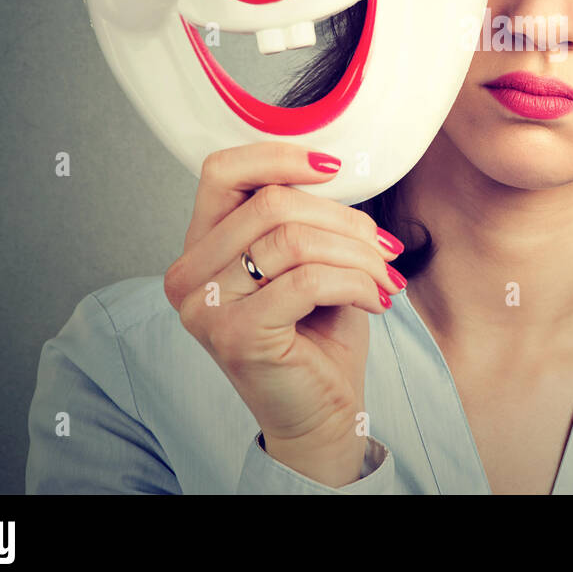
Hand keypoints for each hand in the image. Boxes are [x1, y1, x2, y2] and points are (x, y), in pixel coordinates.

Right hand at [163, 141, 405, 486]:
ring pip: (295, 240)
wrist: (319, 415)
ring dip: (357, 254)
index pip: (222, 171)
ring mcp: (206, 307)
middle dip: (344, 219)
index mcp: (200, 247)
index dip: (280, 156)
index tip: (334, 166)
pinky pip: (307, 281)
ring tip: (384, 277)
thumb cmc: (316, 335)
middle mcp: (188, 275)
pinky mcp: (236, 335)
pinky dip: (355, 283)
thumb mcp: (305, 260)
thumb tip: (331, 165)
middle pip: (272, 203)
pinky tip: (374, 300)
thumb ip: (299, 215)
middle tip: (383, 247)